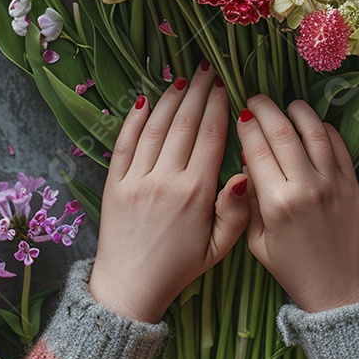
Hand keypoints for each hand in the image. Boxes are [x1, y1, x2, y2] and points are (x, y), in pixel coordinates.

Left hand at [88, 64, 249, 322]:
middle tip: (207, 70)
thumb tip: (244, 173)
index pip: (211, 137)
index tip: (226, 86)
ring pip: (156, 127)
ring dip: (171, 99)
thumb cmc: (180, 267)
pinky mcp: (114, 183)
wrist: (129, 288)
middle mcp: (166, 179)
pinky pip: (124, 143)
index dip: (219, 107)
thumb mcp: (219, 248)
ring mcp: (137, 179)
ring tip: (183, 79)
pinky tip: (144, 99)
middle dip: (198, 93)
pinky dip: (134, 119)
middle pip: (185, 124)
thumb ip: (235, 211)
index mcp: (196, 193)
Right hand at [237, 96, 358, 312]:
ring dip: (297, 111)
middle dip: (265, 109)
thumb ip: (246, 200)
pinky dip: (324, 128)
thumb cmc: (291, 269)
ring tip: (286, 104)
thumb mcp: (255, 241)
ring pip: (314, 131)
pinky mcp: (352, 184)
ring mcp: (333, 183)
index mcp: (276, 204)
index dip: (246, 127)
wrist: (337, 290)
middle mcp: (306, 188)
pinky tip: (312, 124)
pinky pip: (338, 144)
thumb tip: (246, 161)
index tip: (240, 115)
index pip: (256, 150)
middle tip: (255, 100)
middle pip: (283, 132)